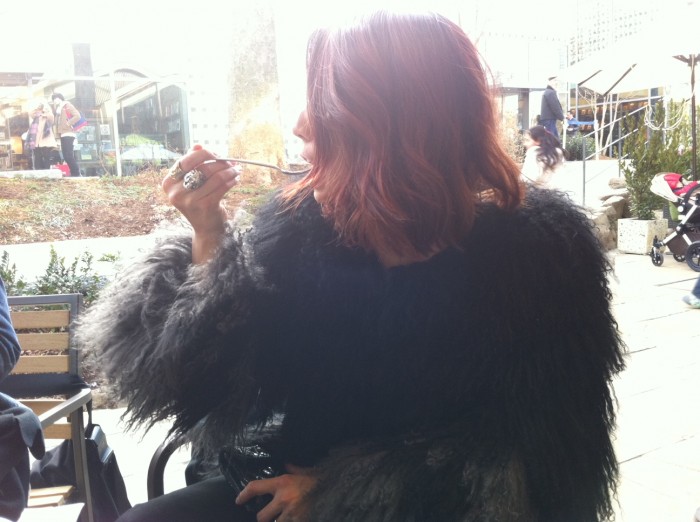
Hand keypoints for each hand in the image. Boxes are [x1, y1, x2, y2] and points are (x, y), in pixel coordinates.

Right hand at [162, 145, 240, 262]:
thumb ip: (193, 164)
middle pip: (201, 167)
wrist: (206, 229)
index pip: (186, 160)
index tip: (217, 155)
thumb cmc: (200, 202)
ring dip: (229, 171)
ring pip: (214, 176)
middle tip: (231, 162)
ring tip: (236, 170)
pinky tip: (236, 179)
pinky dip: (231, 180)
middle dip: (220, 162)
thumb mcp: (192, 183)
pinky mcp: (204, 206)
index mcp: (168, 183)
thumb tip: (197, 145)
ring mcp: (189, 200)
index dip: (204, 154)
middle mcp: (175, 192)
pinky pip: (221, 186)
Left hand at [236, 466, 315, 521]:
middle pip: (261, 516)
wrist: (339, 488)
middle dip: (264, 517)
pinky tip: (297, 516)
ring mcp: (291, 513)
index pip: (256, 487)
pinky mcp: (300, 521)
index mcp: (283, 483)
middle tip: (269, 515)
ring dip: (279, 521)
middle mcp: (283, 499)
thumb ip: (295, 469)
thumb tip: (287, 464)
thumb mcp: (307, 471)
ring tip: (286, 516)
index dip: (244, 494)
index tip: (238, 500)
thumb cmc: (323, 480)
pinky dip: (292, 521)